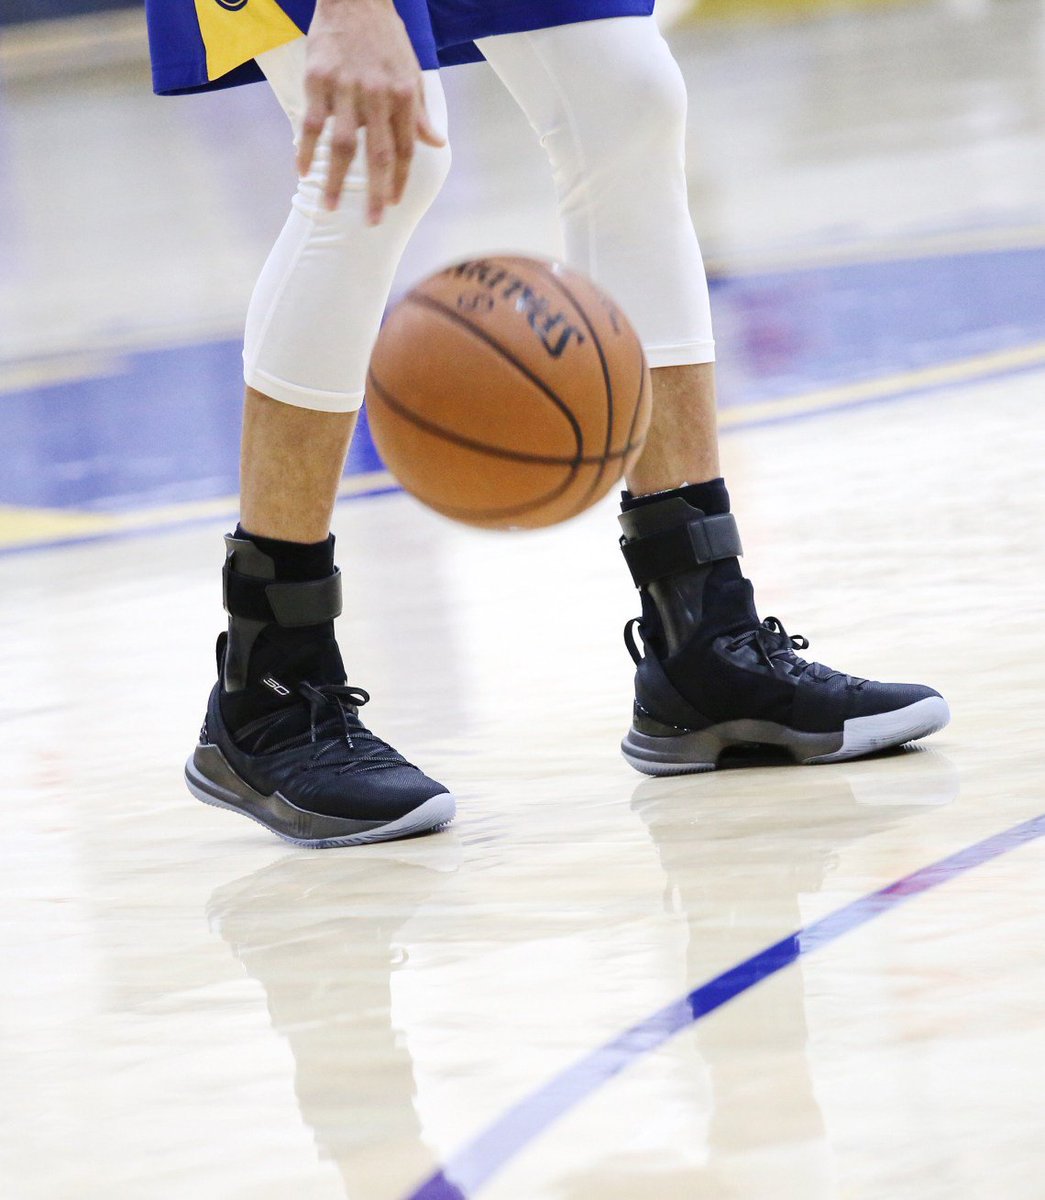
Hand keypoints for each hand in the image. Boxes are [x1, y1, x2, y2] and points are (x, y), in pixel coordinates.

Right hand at [296, 0, 444, 222]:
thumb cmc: (385, 36)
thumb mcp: (411, 71)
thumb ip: (420, 110)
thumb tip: (436, 143)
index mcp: (402, 96)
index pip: (404, 148)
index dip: (398, 179)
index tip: (393, 204)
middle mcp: (377, 96)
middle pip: (376, 155)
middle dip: (375, 193)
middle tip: (372, 223)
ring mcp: (346, 89)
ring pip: (342, 145)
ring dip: (336, 180)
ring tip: (330, 207)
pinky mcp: (318, 80)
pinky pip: (311, 123)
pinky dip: (306, 149)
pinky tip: (303, 171)